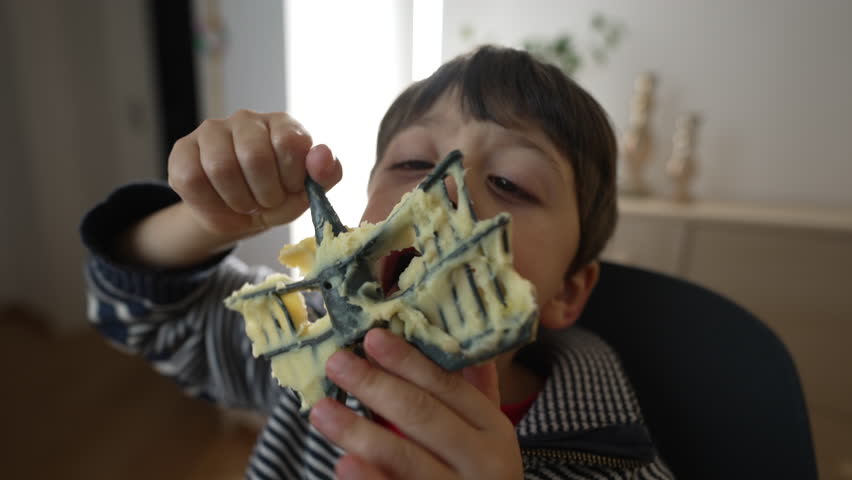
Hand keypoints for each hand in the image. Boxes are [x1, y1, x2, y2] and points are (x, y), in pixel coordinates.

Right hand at [168, 110, 341, 239]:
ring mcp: (212, 131)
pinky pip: (191, 178)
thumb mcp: (308, 192)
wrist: (240, 216)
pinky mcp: (183, 149)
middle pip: (254, 156)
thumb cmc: (278, 197)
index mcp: (282, 124)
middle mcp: (247, 120)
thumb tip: (322, 154)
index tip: (289, 190)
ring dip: (237, 200)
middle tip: (265, 202)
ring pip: (220, 168)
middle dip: (264, 194)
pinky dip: (210, 203)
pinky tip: (220, 202)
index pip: (290, 143)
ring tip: (244, 203)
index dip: (291, 178)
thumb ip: (326, 174)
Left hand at [309, 329, 523, 479]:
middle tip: (336, 363)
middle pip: (422, 415)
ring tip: (322, 410)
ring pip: (404, 458)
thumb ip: (475, 391)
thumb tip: (453, 333)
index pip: (447, 386)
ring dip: (359, 431)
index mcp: (493, 429)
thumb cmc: (480, 475)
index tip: (372, 337)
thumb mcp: (487, 436)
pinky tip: (344, 464)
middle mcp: (481, 461)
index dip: (408, 360)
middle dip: (375, 385)